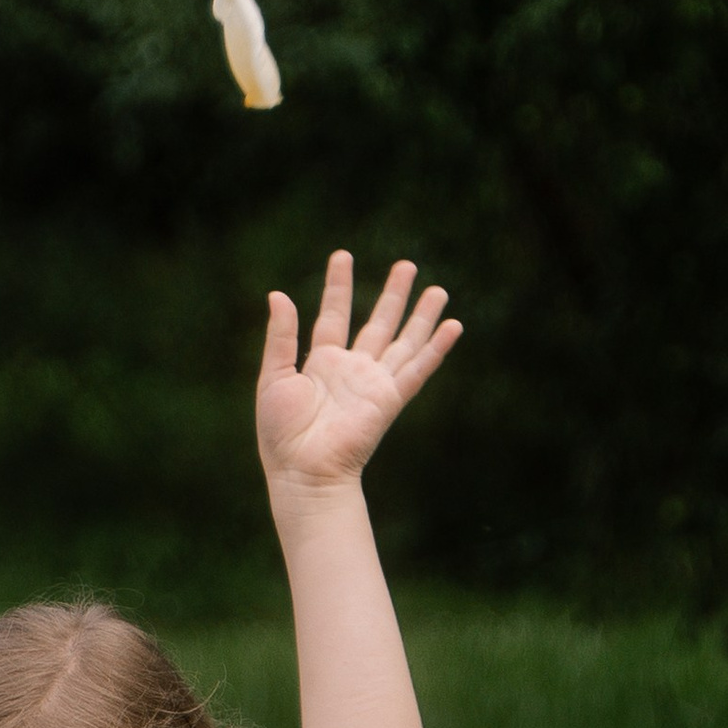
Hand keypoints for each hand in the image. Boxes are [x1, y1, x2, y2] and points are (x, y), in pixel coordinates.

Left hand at [257, 254, 459, 493]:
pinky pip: (418, 370)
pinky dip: (436, 349)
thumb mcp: (274, 377)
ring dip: (421, 316)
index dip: (338, 286)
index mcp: (321, 364)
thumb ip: (281, 337)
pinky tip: (454, 326)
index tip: (342, 255)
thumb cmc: (281, 434)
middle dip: (393, 295)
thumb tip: (278, 295)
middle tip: (407, 265)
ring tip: (438, 289)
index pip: (334, 315)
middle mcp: (352, 371)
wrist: (302, 472)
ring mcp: (373, 384)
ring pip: (404, 341)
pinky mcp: (389, 400)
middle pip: (378, 324)